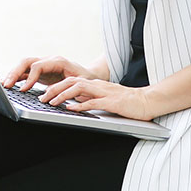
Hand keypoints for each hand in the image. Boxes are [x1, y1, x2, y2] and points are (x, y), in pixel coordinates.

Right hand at [1, 56, 94, 91]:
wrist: (89, 75)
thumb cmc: (86, 79)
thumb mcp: (80, 83)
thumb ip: (67, 86)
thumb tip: (53, 94)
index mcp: (58, 61)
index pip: (38, 66)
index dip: (30, 77)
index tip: (24, 89)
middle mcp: (48, 60)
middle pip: (27, 62)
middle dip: (15, 73)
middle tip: (7, 85)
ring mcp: (43, 65)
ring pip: (23, 66)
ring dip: (12, 74)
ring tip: (4, 84)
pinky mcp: (40, 72)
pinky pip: (25, 72)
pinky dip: (16, 77)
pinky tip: (8, 84)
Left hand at [39, 77, 157, 120]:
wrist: (148, 101)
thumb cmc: (129, 102)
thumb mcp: (106, 98)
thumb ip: (92, 98)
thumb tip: (76, 102)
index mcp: (96, 84)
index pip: (72, 81)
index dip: (56, 86)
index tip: (45, 94)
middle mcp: (98, 85)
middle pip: (71, 82)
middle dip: (54, 89)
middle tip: (42, 97)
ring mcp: (105, 92)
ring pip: (79, 89)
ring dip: (63, 96)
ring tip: (52, 102)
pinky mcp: (112, 102)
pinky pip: (93, 102)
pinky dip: (80, 105)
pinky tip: (71, 109)